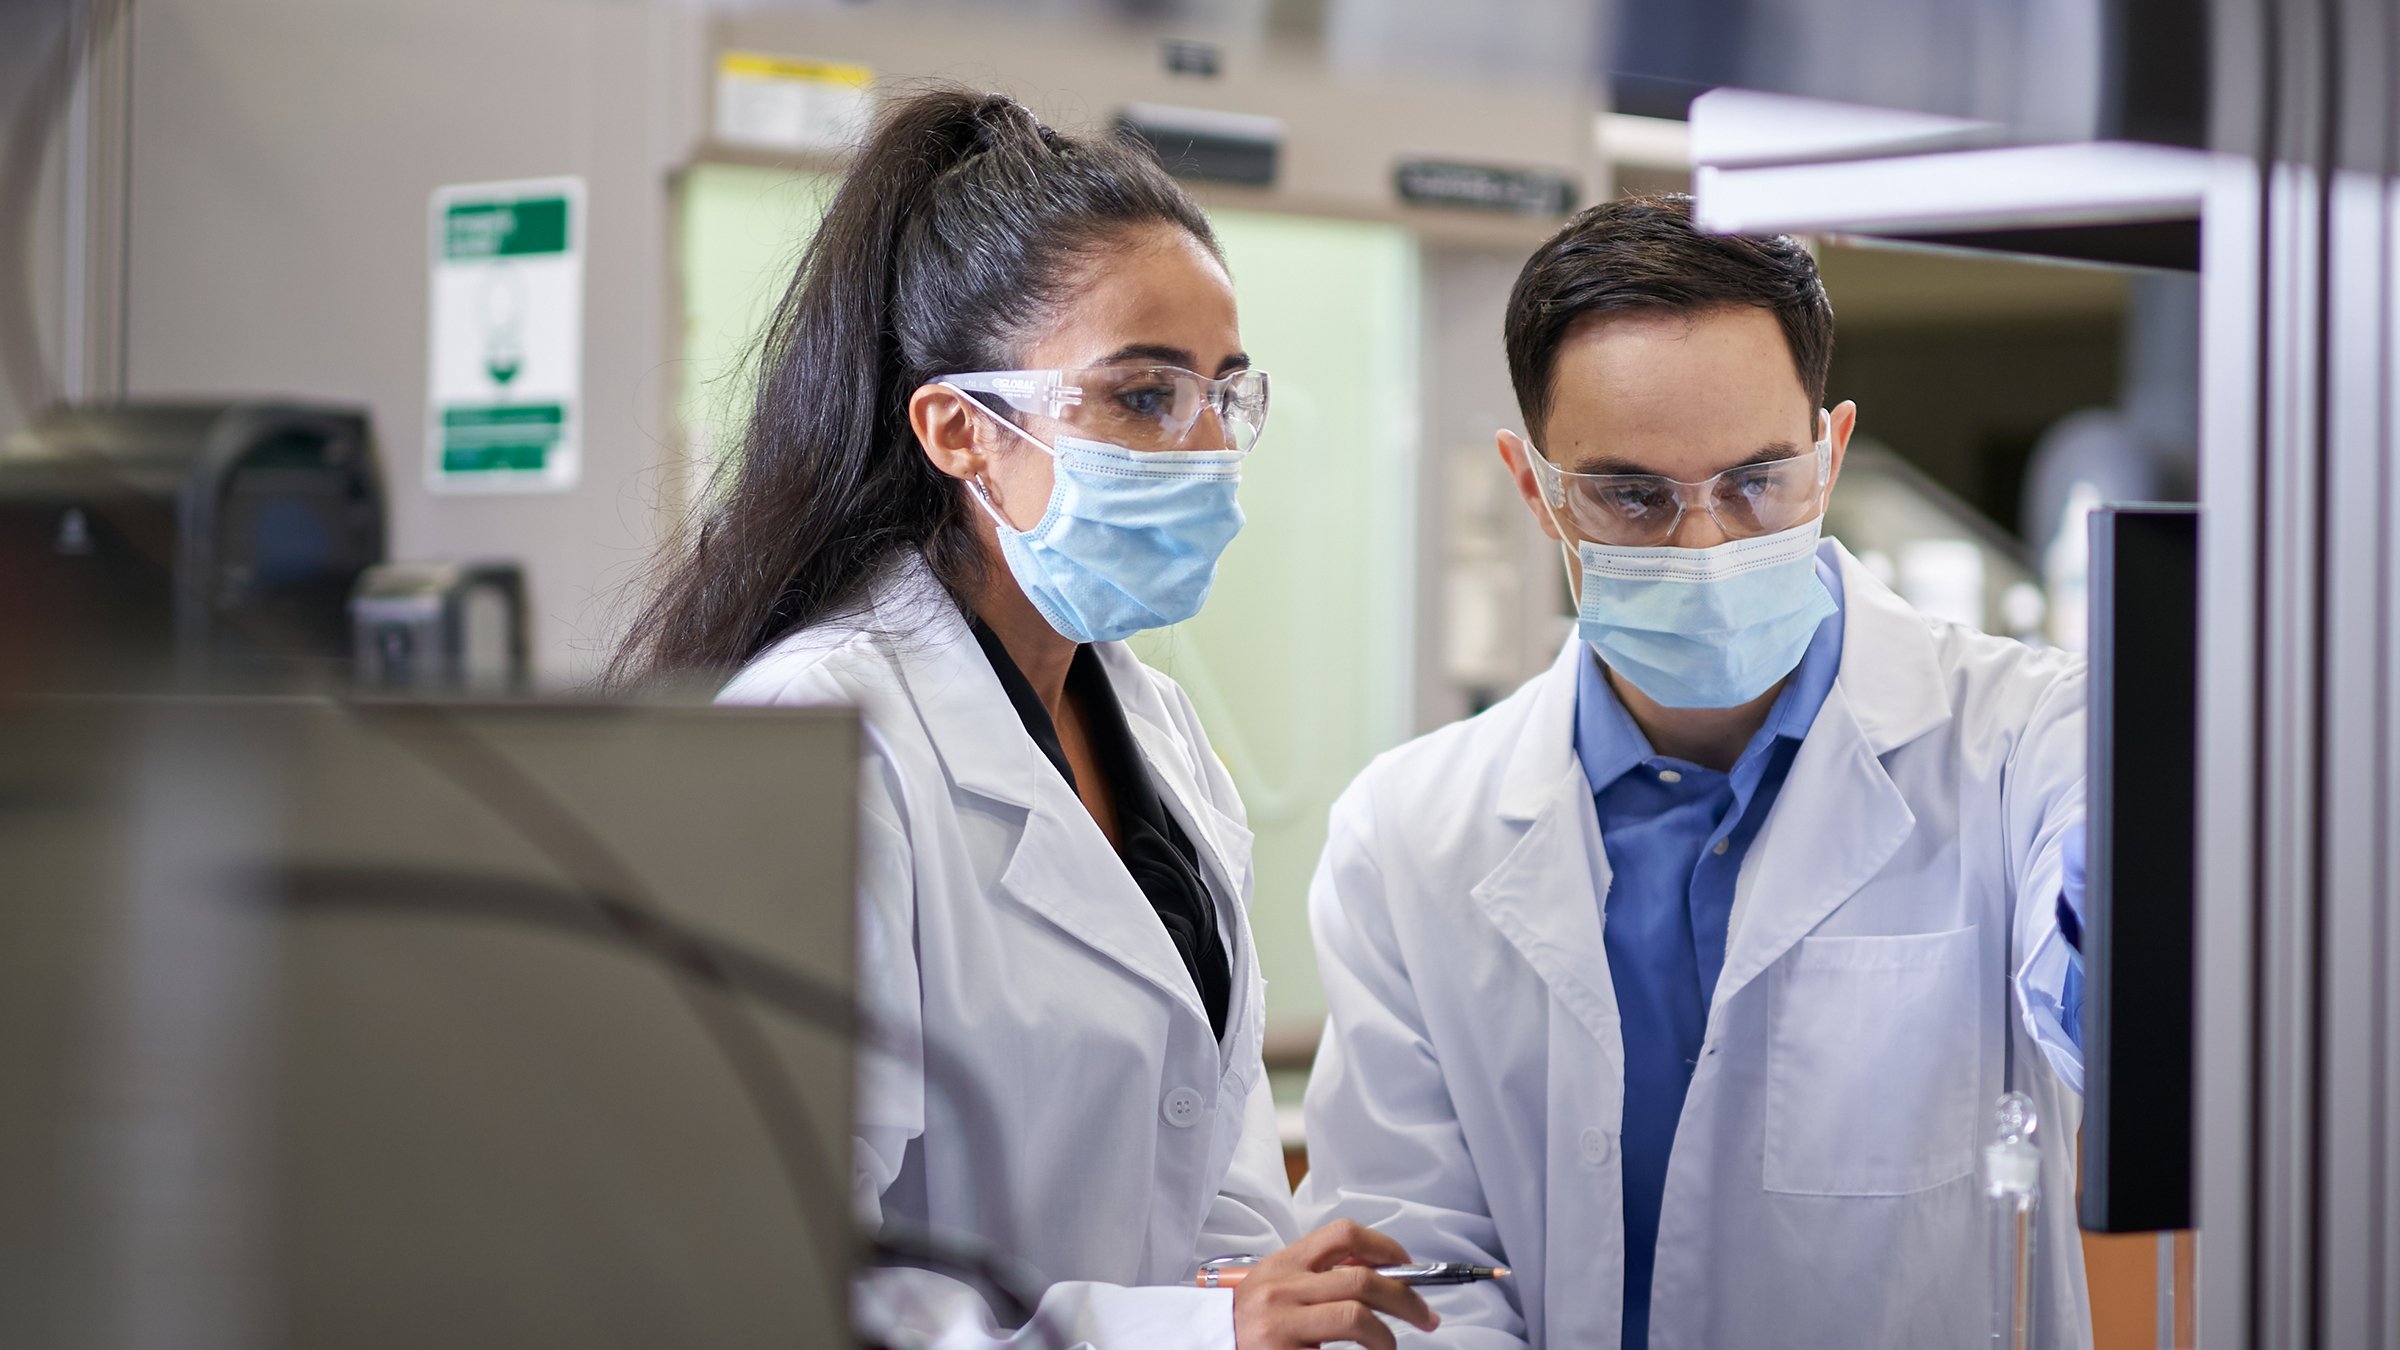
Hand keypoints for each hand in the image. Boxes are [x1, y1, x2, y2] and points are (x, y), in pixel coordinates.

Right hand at [1231, 1219, 1439, 1349]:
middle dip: (1406, 1298)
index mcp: (1284, 1264)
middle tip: (1426, 1317)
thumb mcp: (1277, 1285)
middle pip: (1361, 1279)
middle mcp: (1281, 1289)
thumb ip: (1319, 1274)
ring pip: (1355, 1316)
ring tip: (1389, 1348)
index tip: (1409, 1268)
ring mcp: (1280, 1324)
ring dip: (1386, 1336)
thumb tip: (1381, 1273)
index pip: (1343, 1235)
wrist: (1205, 1344)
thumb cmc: (1248, 1322)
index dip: (1387, 1248)